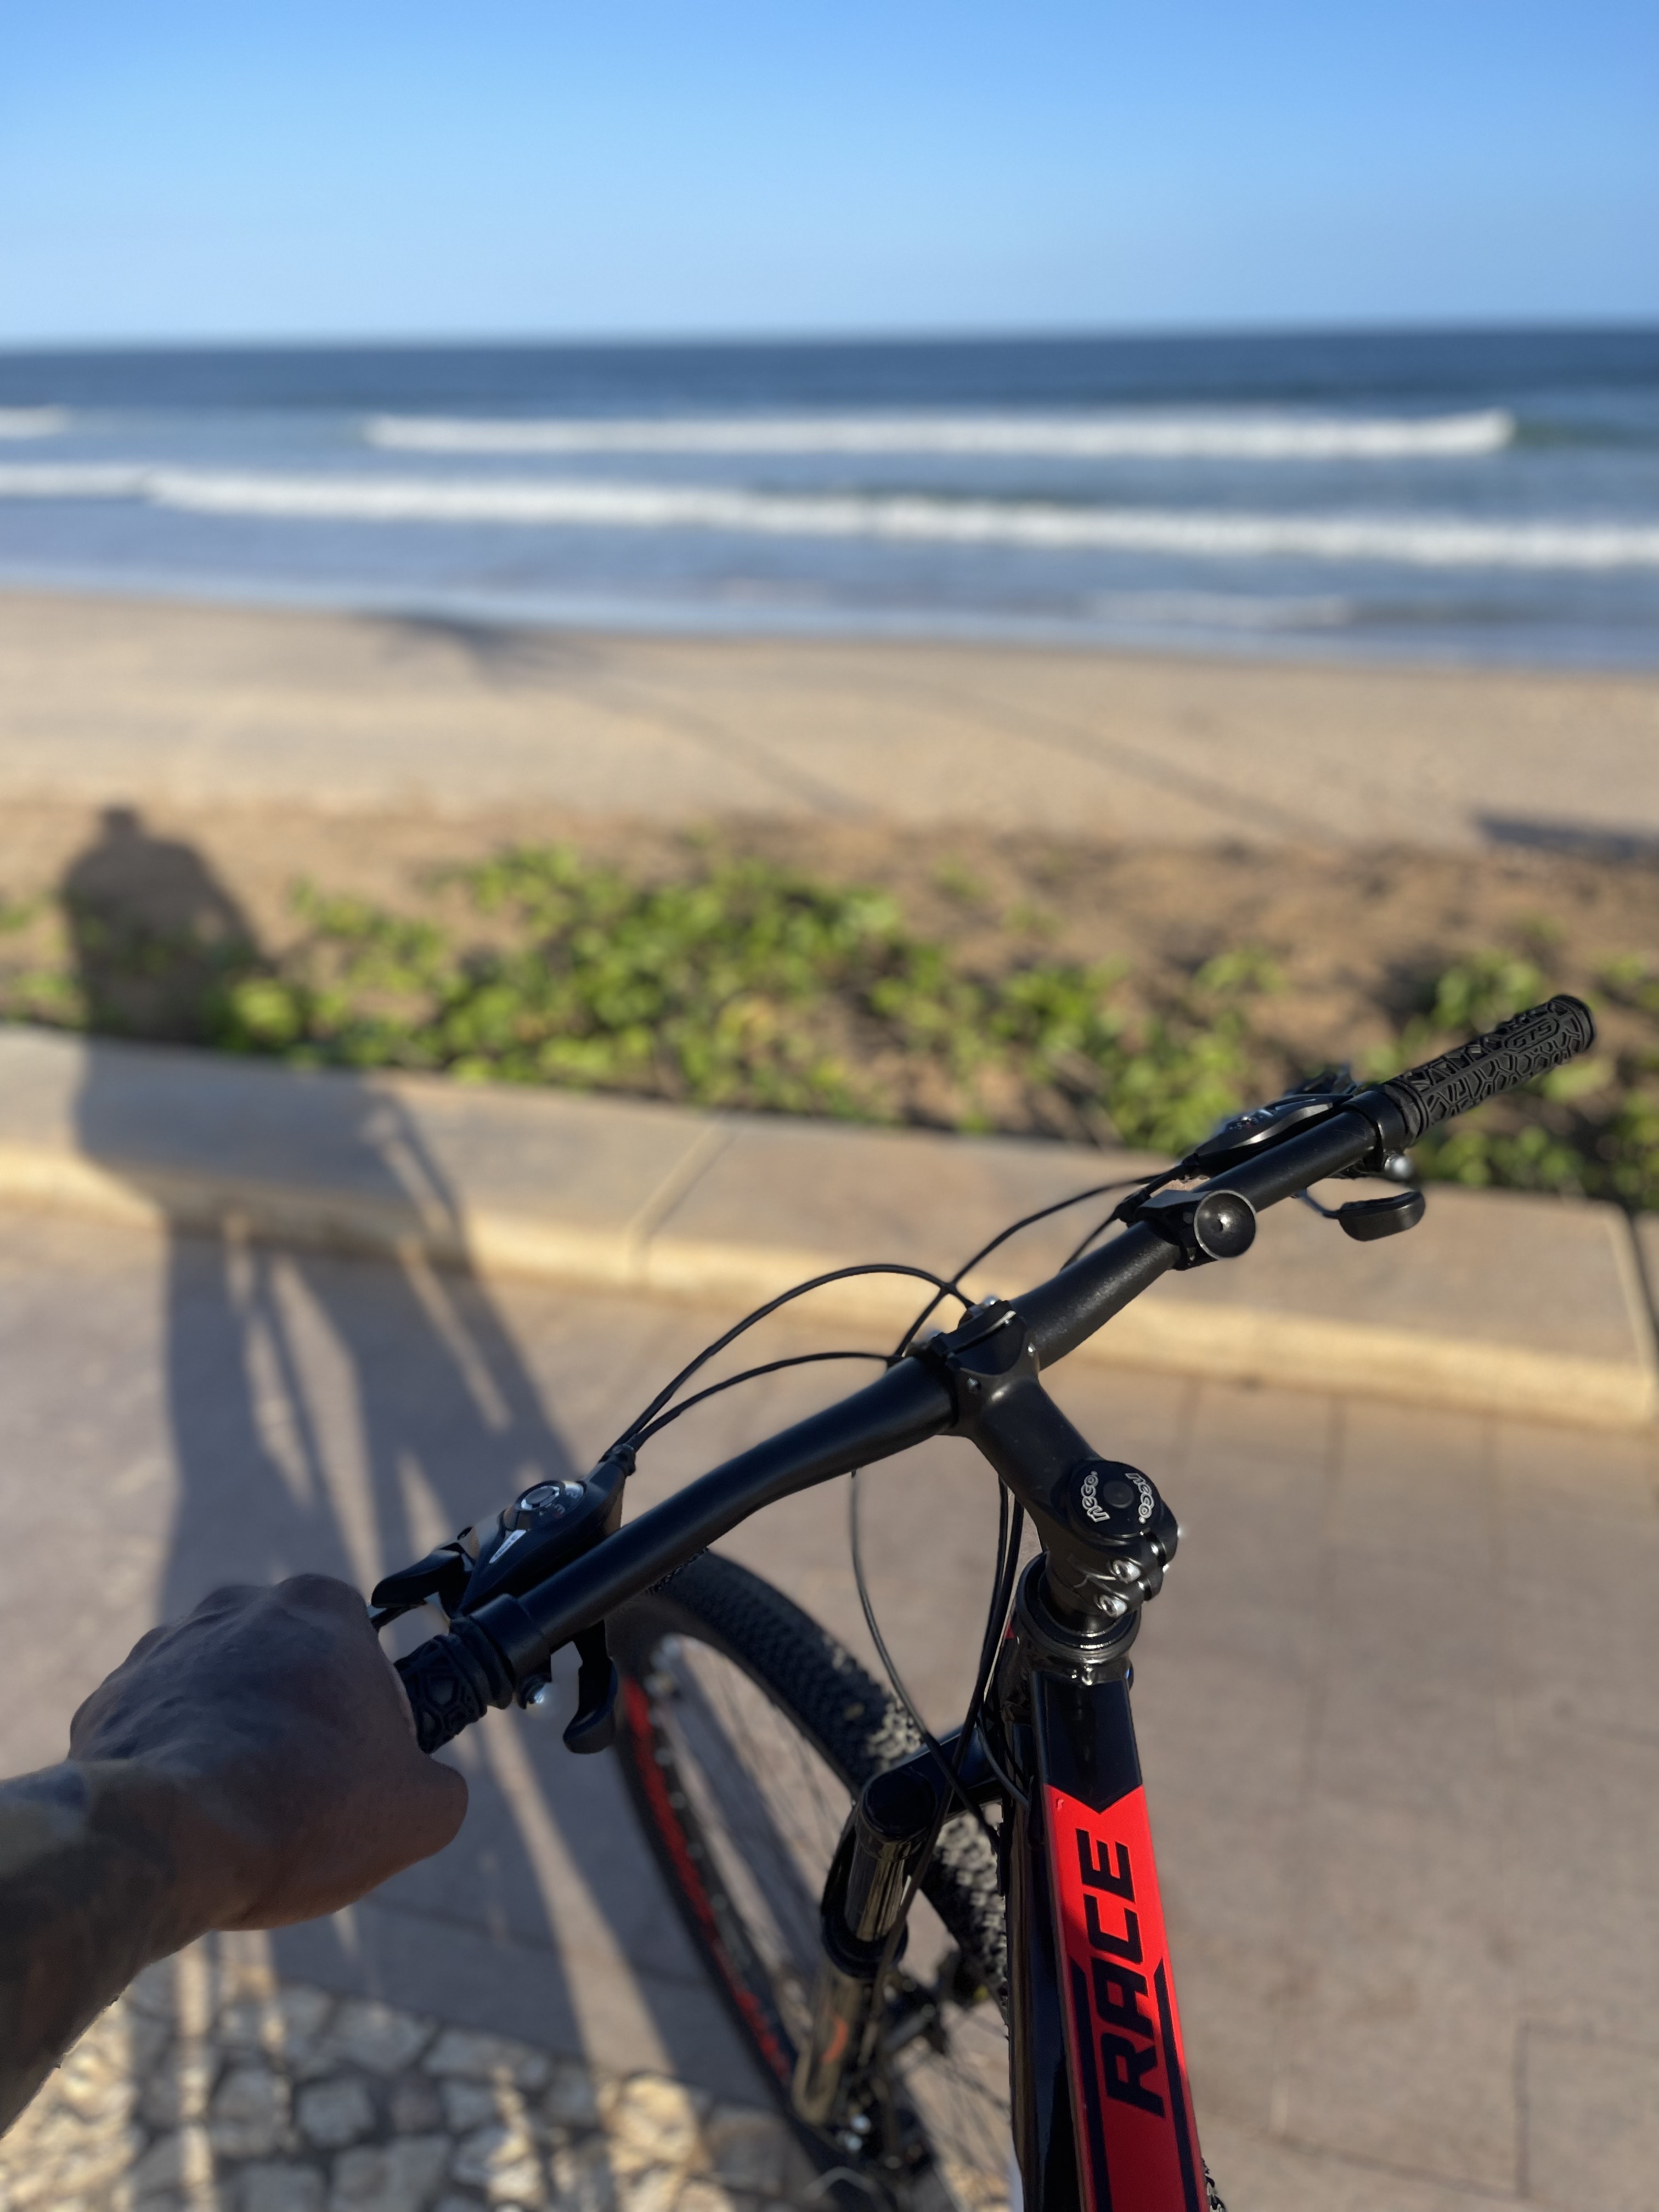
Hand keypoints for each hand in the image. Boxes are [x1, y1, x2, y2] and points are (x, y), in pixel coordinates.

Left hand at [69, 1575, 467, 1929]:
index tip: (360, 1763)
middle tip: (301, 1790)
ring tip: (237, 1812)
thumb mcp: (421, 1811)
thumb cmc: (305, 1811)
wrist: (167, 1843)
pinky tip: (186, 1816)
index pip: (359, 1647)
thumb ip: (438, 1786)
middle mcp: (237, 1606)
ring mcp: (163, 1648)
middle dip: (294, 1717)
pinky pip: (156, 1731)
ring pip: (217, 1695)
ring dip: (230, 1738)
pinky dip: (172, 1766)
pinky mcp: (109, 1700)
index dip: (366, 1709)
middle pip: (285, 1666)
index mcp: (321, 1607)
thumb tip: (427, 1792)